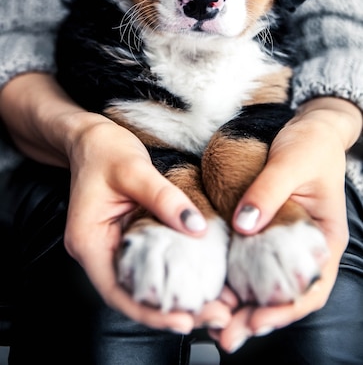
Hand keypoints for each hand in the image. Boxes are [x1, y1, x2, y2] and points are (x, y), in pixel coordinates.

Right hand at [64, 115, 231, 331]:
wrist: (92, 137)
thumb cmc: (105, 150)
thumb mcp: (134, 169)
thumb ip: (163, 198)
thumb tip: (196, 228)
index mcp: (89, 241)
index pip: (116, 291)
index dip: (149, 313)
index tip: (183, 322)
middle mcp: (98, 252)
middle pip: (134, 295)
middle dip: (173, 312)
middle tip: (216, 316)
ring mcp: (113, 247)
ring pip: (144, 284)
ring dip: (178, 297)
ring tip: (217, 305)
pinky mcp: (128, 239)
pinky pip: (151, 265)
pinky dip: (175, 275)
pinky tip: (203, 279)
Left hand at [209, 97, 361, 352]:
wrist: (309, 129)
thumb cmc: (310, 144)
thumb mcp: (291, 163)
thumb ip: (268, 192)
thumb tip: (244, 225)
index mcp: (324, 238)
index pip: (311, 287)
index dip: (285, 310)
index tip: (257, 319)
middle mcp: (305, 247)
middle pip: (284, 294)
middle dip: (256, 318)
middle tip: (225, 334)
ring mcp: (284, 242)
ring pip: (265, 284)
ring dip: (242, 305)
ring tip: (213, 321)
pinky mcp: (266, 231)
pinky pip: (251, 262)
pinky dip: (235, 279)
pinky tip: (215, 289)